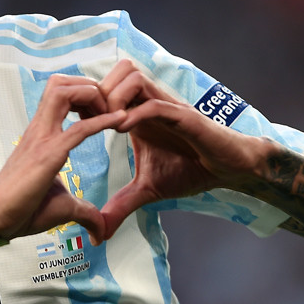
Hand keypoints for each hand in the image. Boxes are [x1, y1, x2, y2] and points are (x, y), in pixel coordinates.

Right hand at [0, 74, 125, 243]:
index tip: (104, 109)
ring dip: (92, 96)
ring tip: (111, 112)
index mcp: (42, 134)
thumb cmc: (22, 209)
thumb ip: (84, 212)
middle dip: (89, 86)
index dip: (84, 94)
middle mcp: (40, 129)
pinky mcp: (47, 155)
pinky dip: (103, 120)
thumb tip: (101, 229)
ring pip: (64, 92)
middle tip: (108, 107)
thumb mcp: (63, 206)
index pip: (60, 94)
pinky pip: (78, 128)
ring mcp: (41, 138)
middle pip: (61, 83)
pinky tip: (120, 121)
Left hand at [96, 59, 268, 238]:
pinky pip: (156, 105)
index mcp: (137, 113)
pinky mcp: (185, 117)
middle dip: (98, 93)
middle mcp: (150, 103)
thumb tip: (99, 233)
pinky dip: (137, 114)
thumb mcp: (147, 190)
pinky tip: (124, 131)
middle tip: (89, 121)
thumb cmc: (190, 170)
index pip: (106, 86)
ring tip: (107, 126)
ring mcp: (167, 106)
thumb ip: (121, 205)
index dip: (88, 100)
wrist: (228, 168)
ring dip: (115, 98)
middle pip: (116, 70)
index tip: (76, 125)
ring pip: (133, 76)